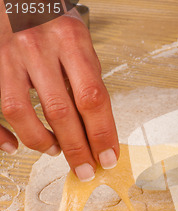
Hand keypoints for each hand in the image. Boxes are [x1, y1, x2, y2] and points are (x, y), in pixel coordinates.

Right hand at [0, 6, 118, 180]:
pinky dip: (1, 134)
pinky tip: (16, 146)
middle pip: (60, 110)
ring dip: (42, 141)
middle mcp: (38, 47)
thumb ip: (89, 81)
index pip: (92, 97)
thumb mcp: (82, 44)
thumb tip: (100, 130)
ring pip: (22, 112)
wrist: (22, 0)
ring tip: (56, 152)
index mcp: (71, 41)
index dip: (102, 133)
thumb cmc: (55, 25)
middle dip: (77, 148)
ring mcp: (9, 56)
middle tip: (86, 168)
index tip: (109, 156)